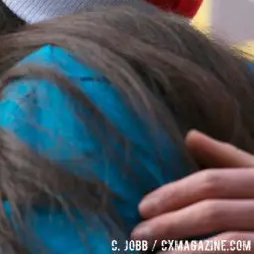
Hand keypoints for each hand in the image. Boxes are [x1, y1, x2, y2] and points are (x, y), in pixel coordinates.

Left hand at [130, 130, 253, 250]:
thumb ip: (229, 160)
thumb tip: (190, 136)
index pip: (212, 182)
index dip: (174, 193)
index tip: (143, 207)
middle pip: (214, 211)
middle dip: (171, 223)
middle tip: (138, 234)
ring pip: (228, 241)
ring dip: (186, 249)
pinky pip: (239, 253)